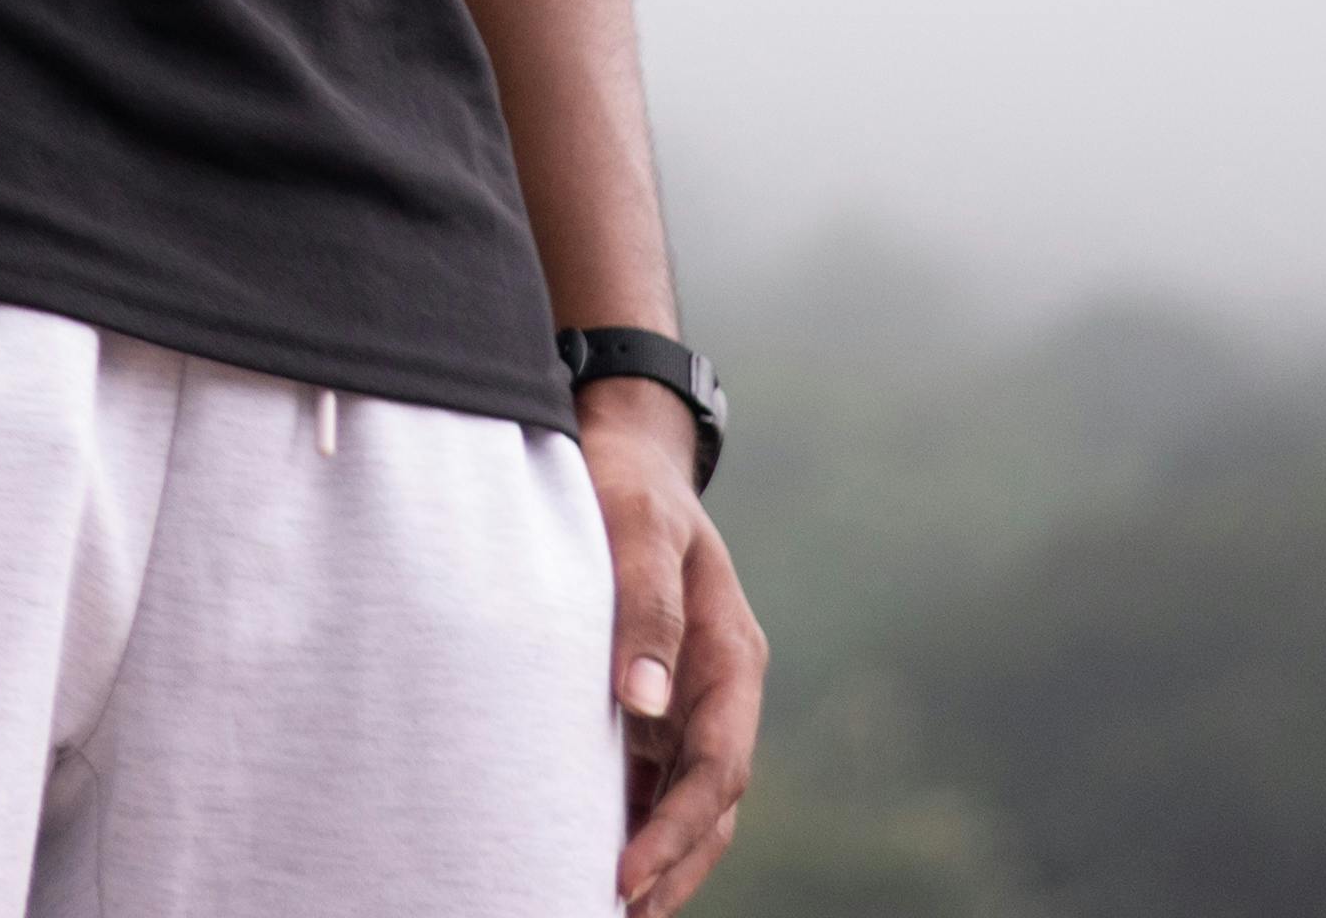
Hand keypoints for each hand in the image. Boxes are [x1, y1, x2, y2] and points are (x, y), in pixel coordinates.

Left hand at [579, 378, 762, 913]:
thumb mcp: (636, 525)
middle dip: (673, 866)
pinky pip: (654, 777)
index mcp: (732, 655)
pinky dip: (636, 821)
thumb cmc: (627, 484)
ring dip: (659, 857)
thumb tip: (646, 705)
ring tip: (604, 905)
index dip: (677, 830)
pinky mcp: (654, 702)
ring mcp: (689, 699)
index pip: (718, 767)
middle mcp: (719, 689)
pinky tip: (593, 856)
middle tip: (616, 912)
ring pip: (687, 799)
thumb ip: (647, 608)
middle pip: (711, 802)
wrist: (624, 453)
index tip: (625, 874)